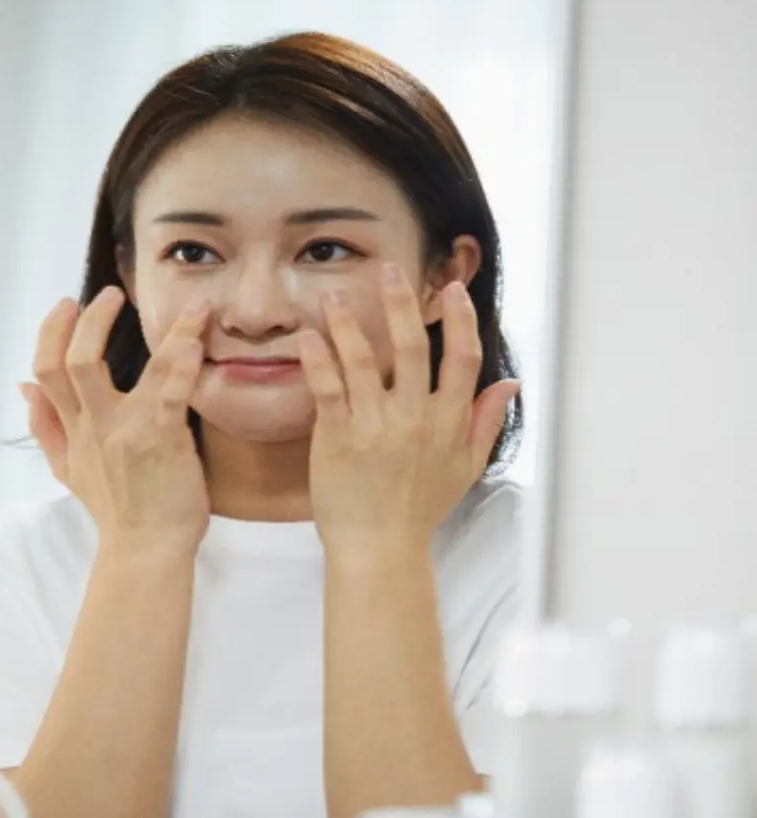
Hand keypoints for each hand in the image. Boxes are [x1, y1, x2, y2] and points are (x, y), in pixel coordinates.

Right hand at [20, 288, 211, 555]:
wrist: (145, 551)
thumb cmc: (117, 509)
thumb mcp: (67, 469)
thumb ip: (45, 426)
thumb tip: (21, 385)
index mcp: (74, 431)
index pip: (45, 371)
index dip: (51, 332)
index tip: (67, 304)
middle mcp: (94, 428)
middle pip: (71, 363)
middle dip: (87, 321)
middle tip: (110, 295)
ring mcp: (126, 433)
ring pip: (119, 372)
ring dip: (157, 333)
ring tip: (187, 306)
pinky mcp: (161, 441)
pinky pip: (169, 396)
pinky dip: (181, 366)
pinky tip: (195, 341)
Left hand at [299, 264, 518, 558]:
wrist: (379, 548)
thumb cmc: (419, 510)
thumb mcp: (464, 468)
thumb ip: (484, 422)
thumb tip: (508, 385)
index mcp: (448, 423)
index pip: (462, 360)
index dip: (461, 320)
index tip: (452, 290)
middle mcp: (415, 419)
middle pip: (412, 348)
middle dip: (401, 303)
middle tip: (389, 269)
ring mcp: (376, 427)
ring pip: (364, 361)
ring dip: (349, 323)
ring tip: (335, 293)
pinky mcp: (339, 438)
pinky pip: (328, 389)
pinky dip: (318, 359)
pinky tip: (309, 336)